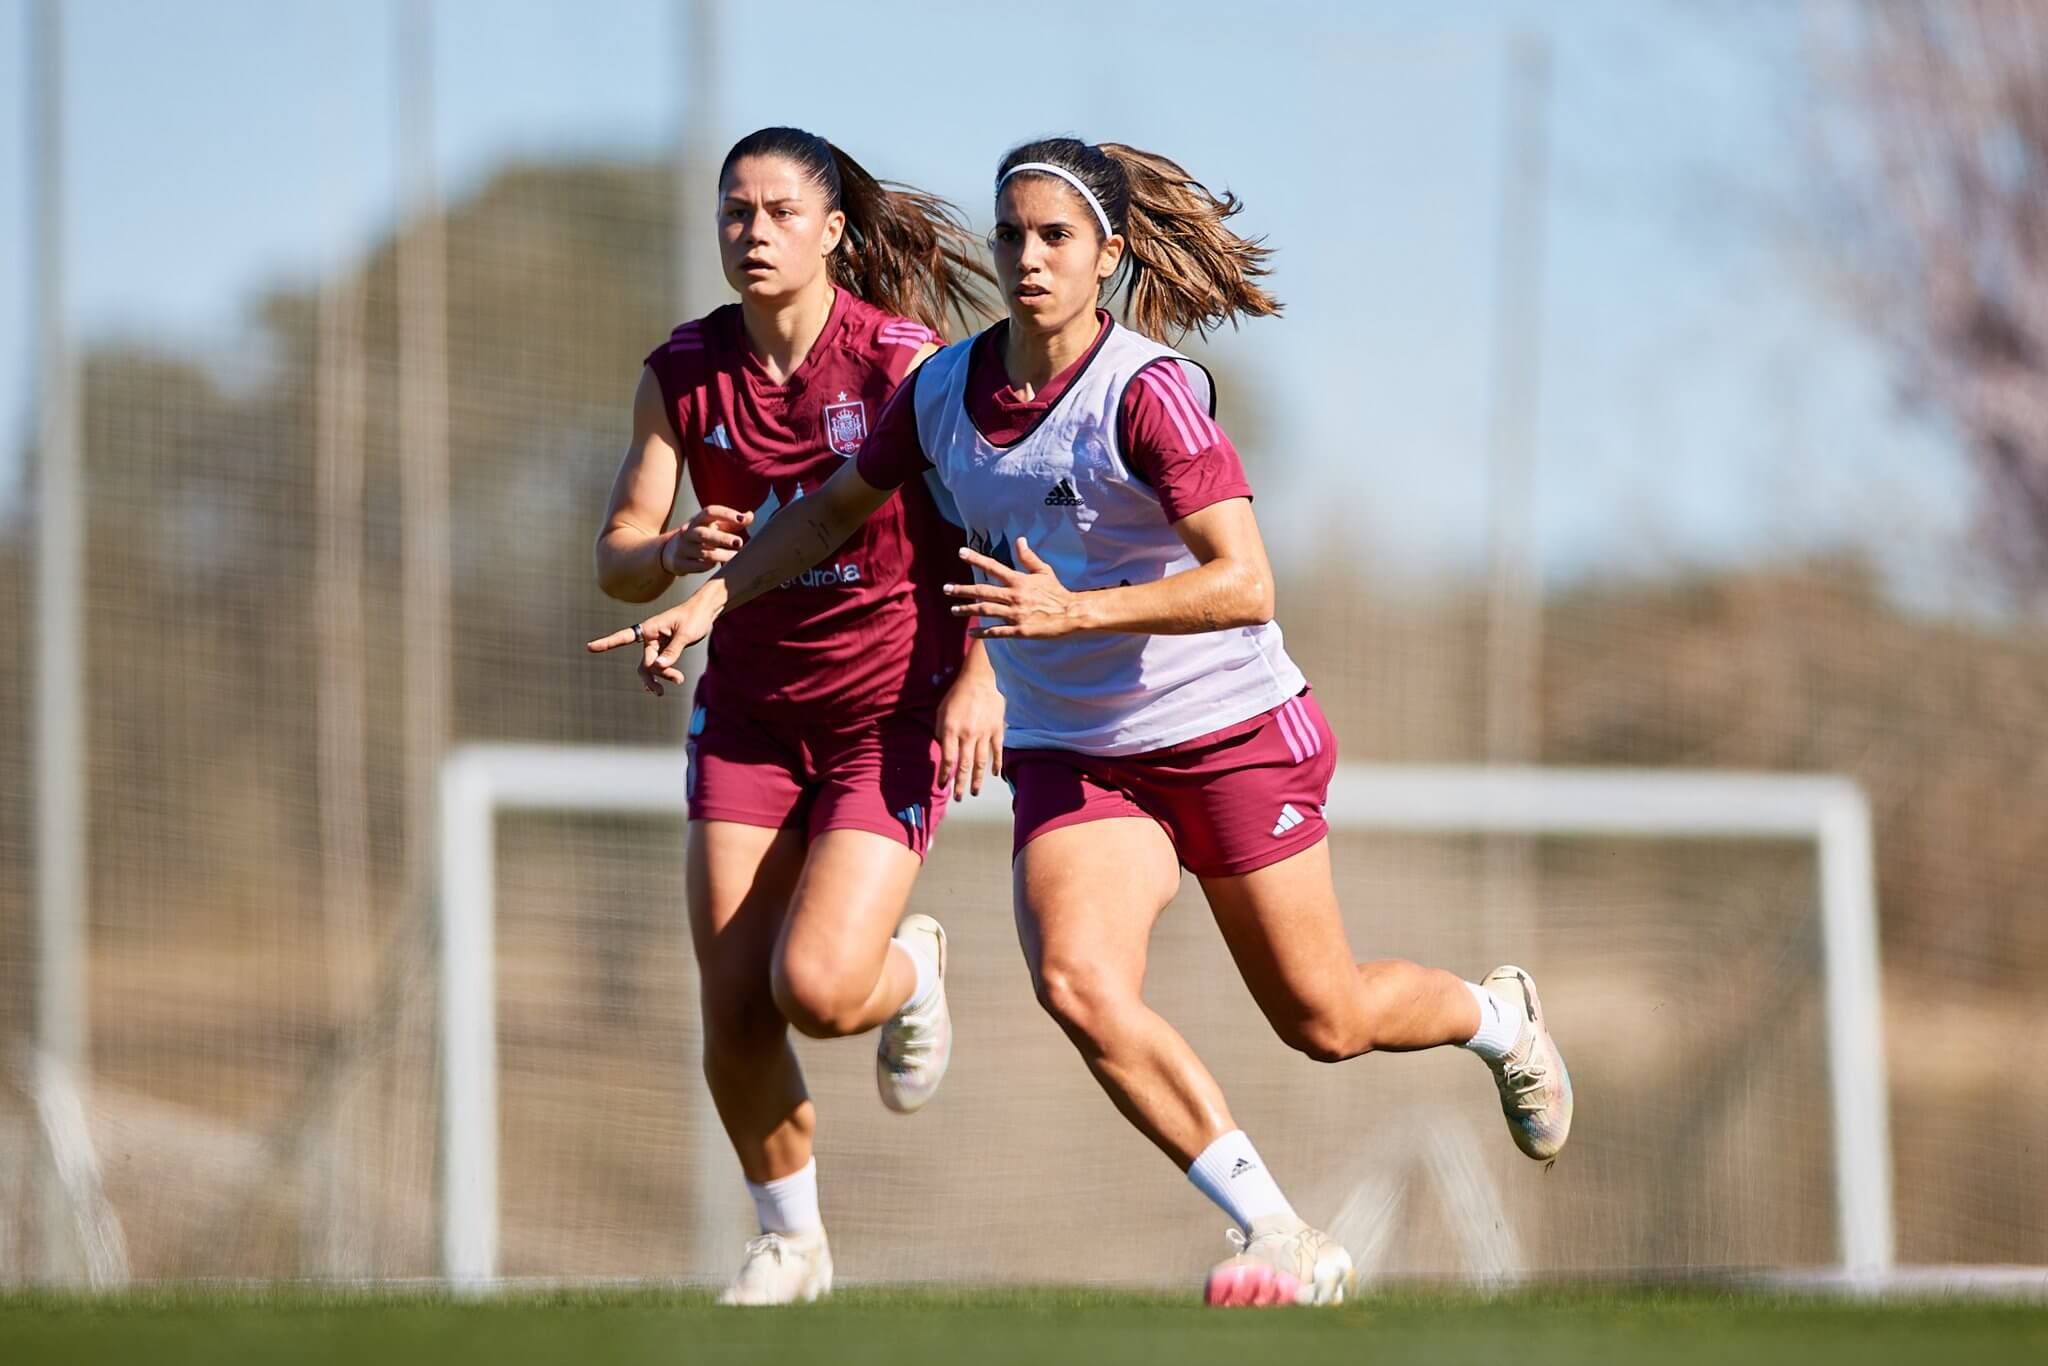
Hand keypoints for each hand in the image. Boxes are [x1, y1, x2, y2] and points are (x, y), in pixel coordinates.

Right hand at [586, 594, 716, 696]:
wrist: (706, 612)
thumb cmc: (694, 617)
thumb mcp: (686, 634)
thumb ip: (673, 650)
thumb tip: (659, 667)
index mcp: (650, 628)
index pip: (624, 637)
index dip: (607, 643)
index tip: (589, 647)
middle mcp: (650, 638)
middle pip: (645, 663)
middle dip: (653, 677)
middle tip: (660, 692)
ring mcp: (657, 645)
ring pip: (653, 667)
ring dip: (663, 676)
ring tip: (680, 680)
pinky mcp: (665, 650)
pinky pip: (660, 666)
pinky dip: (665, 674)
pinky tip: (669, 683)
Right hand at [660, 506, 752, 574]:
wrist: (671, 551)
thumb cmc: (701, 536)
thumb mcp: (713, 526)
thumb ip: (732, 522)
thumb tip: (750, 516)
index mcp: (697, 520)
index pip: (709, 511)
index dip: (726, 514)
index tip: (741, 519)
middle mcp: (688, 532)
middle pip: (704, 533)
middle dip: (722, 538)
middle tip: (739, 542)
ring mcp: (682, 548)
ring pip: (703, 553)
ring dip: (722, 556)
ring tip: (736, 558)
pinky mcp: (680, 563)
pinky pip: (698, 566)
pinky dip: (710, 566)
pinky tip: (720, 566)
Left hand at [933, 667, 1004, 799]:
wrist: (982, 679)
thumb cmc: (958, 694)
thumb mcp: (941, 711)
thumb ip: (941, 731)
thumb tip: (944, 749)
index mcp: (951, 729)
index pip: (948, 759)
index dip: (945, 775)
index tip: (942, 786)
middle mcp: (968, 734)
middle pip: (964, 766)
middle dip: (960, 784)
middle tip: (959, 798)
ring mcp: (985, 733)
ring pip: (980, 762)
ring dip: (977, 779)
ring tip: (974, 792)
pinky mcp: (997, 730)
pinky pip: (997, 751)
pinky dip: (996, 764)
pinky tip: (995, 775)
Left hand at [945, 539, 1085, 638]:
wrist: (1071, 614)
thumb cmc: (1057, 591)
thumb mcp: (1043, 571)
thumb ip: (1028, 557)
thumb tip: (1019, 540)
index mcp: (1018, 580)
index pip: (993, 567)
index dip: (976, 558)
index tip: (961, 552)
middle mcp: (1014, 596)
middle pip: (982, 591)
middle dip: (962, 589)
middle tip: (946, 588)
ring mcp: (1015, 614)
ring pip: (985, 611)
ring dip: (967, 610)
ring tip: (954, 609)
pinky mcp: (1019, 630)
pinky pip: (996, 631)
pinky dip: (982, 632)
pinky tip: (972, 632)